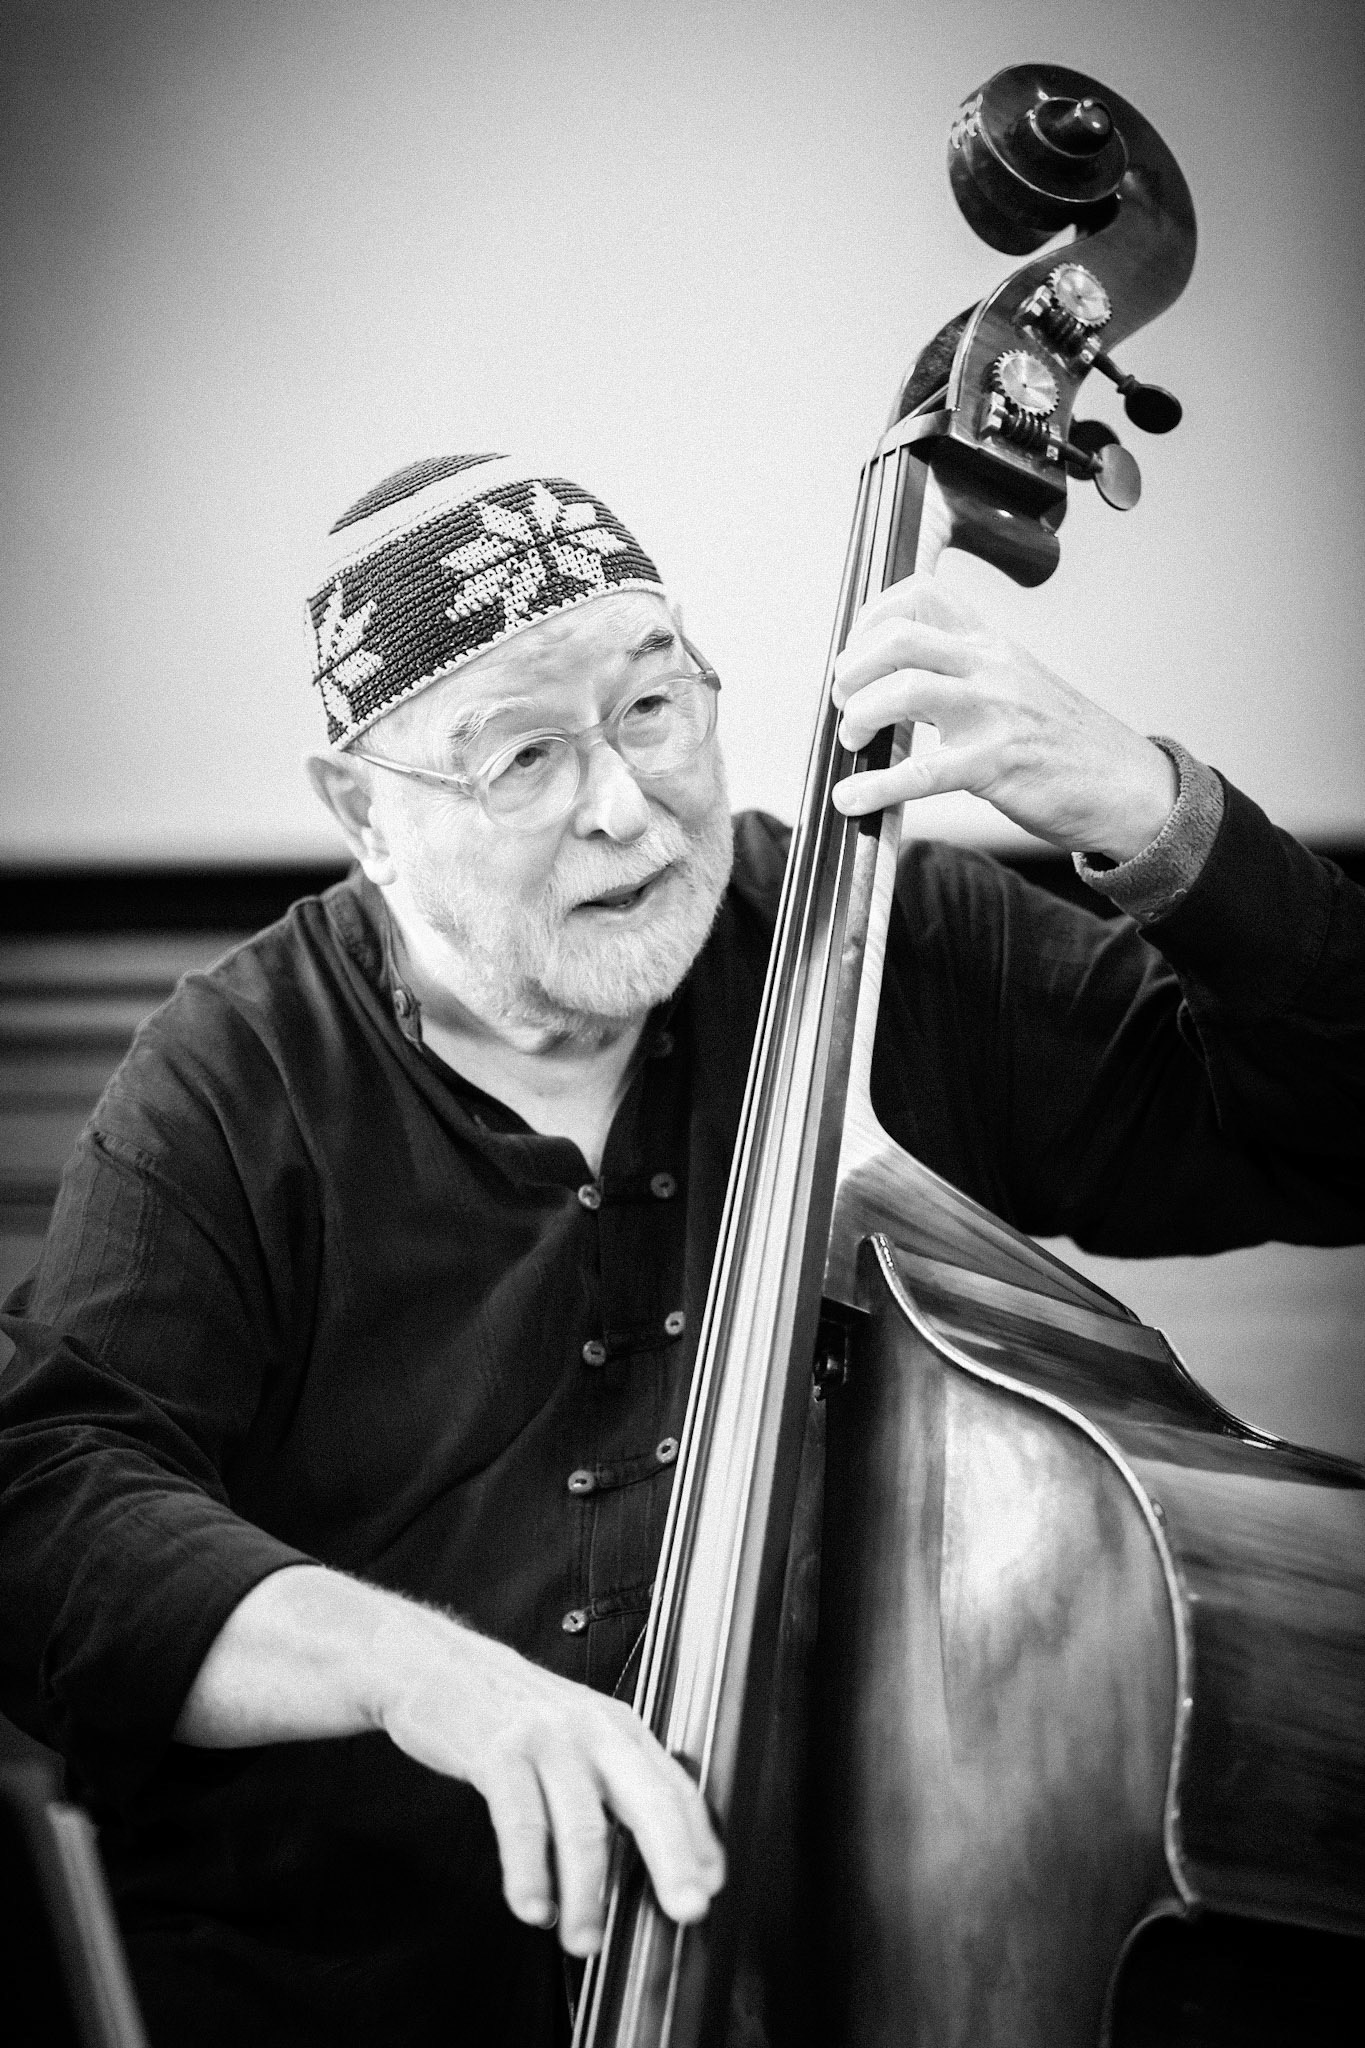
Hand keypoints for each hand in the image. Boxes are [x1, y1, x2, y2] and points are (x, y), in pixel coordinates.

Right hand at [378, 1616, 724, 1956]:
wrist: (439, 1665)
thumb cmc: (512, 1712)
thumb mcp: (575, 1730)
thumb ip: (611, 1780)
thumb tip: (647, 1854)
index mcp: (619, 1728)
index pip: (674, 1786)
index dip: (698, 1838)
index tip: (711, 1884)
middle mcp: (592, 1730)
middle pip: (647, 1801)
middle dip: (673, 1861)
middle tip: (687, 1911)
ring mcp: (546, 1739)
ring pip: (583, 1826)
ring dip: (588, 1894)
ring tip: (585, 1940)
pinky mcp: (499, 1753)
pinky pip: (521, 1823)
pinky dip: (529, 1874)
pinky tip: (533, 1908)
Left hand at [830, 574, 1177, 861]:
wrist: (1126, 783)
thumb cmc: (1063, 741)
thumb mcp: (1014, 684)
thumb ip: (960, 673)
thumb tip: (889, 683)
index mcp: (991, 642)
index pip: (920, 593)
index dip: (870, 618)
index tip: (854, 652)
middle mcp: (990, 666)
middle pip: (898, 638)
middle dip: (852, 669)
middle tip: (845, 701)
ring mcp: (994, 713)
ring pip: (903, 691)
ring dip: (859, 717)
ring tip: (853, 741)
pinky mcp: (995, 765)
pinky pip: (920, 772)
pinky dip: (875, 787)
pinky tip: (852, 800)